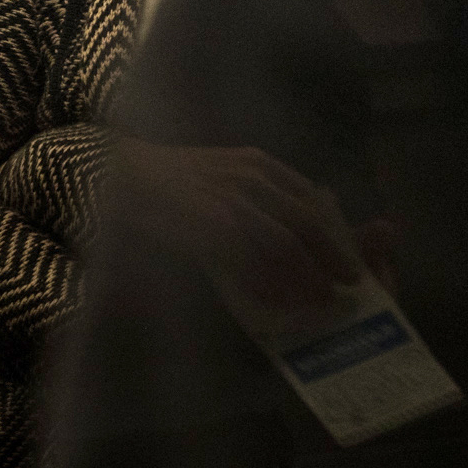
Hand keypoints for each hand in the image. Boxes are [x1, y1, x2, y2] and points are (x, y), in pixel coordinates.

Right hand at [110, 138, 361, 310]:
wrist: (116, 174)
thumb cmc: (164, 180)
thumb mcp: (218, 175)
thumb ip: (251, 193)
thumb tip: (286, 221)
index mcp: (256, 164)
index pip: (311, 198)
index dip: (336, 231)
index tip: (351, 257)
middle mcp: (251, 176)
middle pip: (309, 220)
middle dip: (335, 255)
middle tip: (351, 284)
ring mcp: (232, 198)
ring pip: (286, 242)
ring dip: (309, 275)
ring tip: (323, 301)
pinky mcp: (211, 223)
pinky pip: (251, 259)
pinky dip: (270, 284)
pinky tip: (280, 304)